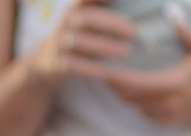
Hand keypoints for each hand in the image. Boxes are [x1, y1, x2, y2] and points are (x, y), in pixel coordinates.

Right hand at [21, 2, 136, 83]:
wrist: (47, 62)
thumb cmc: (81, 38)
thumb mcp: (91, 23)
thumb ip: (110, 17)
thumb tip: (143, 20)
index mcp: (77, 8)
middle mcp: (66, 22)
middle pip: (86, 18)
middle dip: (111, 23)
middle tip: (134, 32)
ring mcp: (58, 43)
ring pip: (79, 42)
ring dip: (104, 46)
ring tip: (126, 52)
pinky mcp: (54, 63)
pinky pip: (71, 65)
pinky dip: (90, 68)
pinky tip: (107, 72)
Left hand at [91, 23, 190, 129]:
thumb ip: (188, 35)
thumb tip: (175, 20)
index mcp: (177, 85)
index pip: (143, 84)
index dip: (123, 79)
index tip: (109, 70)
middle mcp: (170, 104)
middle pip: (133, 97)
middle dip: (116, 86)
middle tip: (104, 71)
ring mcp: (166, 116)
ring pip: (134, 106)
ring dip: (121, 93)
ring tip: (111, 79)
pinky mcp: (163, 122)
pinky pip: (140, 112)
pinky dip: (132, 101)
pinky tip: (125, 89)